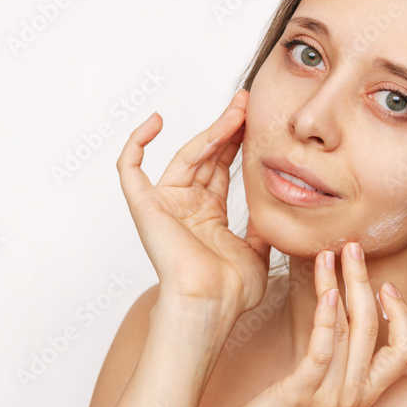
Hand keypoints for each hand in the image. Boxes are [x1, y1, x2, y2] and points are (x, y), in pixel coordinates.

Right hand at [116, 89, 270, 316]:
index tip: (256, 120)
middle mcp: (186, 207)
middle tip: (248, 103)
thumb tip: (276, 211)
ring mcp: (165, 205)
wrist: (212, 303)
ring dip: (211, 130)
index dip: (238, 142)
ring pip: (185, 155)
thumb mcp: (258, 252)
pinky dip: (136, 143)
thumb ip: (262, 228)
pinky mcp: (145, 206)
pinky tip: (155, 120)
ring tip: (237, 109)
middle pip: (207, 156)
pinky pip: (130, 169)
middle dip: (228, 128)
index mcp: (208, 216)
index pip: (222, 168)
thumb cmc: (232, 291)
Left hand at [216, 242, 406, 406]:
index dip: (402, 316)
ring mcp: (331, 394)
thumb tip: (338, 312)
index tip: (386, 285)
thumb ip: (339, 358)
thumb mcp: (326, 390)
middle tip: (354, 247)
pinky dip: (327, 319)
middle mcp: (356, 393)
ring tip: (330, 255)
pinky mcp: (302, 392)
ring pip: (347, 329)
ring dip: (340, 285)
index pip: (406, 351)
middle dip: (363, 279)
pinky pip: (323, 351)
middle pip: (372, 326)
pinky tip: (326, 293)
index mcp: (367, 392)